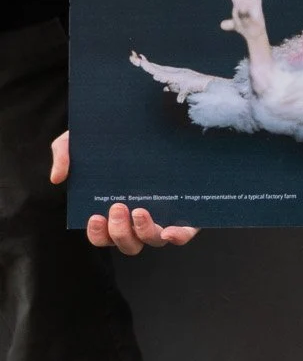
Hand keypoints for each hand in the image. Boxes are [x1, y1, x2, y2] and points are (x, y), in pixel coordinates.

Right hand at [50, 131, 198, 254]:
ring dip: (143, 232)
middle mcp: (138, 218)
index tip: (95, 216)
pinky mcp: (187, 209)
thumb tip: (57, 178)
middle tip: (117, 207)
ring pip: (152, 239)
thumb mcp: (82, 140)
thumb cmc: (112, 137)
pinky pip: (184, 232)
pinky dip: (178, 236)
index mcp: (114, 210)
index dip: (98, 234)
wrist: (149, 117)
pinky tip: (172, 231)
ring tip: (139, 211)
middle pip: (127, 242)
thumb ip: (65, 154)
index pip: (103, 235)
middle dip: (119, 231)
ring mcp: (163, 215)